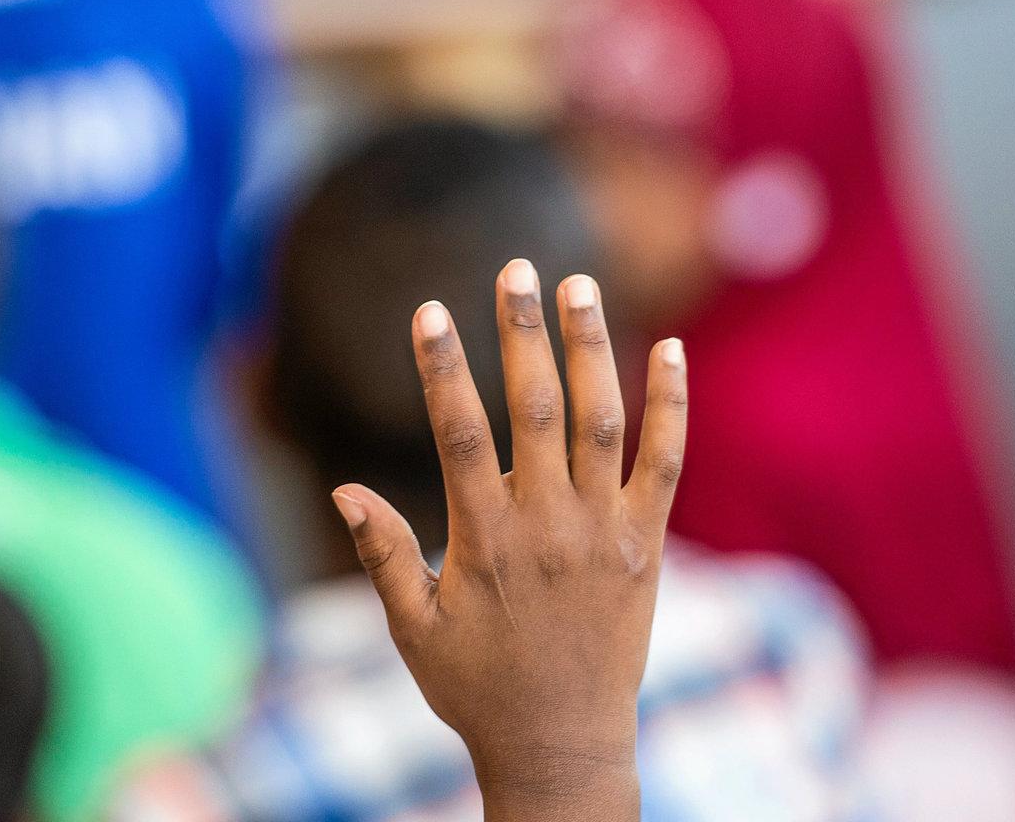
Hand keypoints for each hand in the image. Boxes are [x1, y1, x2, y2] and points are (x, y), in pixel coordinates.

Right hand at [328, 260, 686, 821]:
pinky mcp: (646, 545)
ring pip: (601, 422)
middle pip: (535, 409)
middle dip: (522, 332)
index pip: (460, 433)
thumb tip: (343, 487)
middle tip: (515, 267)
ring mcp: (603, 532)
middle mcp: (547, 526)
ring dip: (589, 348)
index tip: (430, 309)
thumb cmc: (477, 689)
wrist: (563, 747)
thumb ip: (384, 553)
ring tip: (577, 285)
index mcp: (484, 541)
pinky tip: (670, 349)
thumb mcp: (413, 627)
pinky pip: (667, 464)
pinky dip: (671, 406)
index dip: (443, 369)